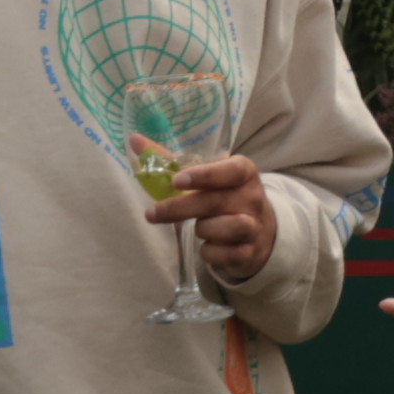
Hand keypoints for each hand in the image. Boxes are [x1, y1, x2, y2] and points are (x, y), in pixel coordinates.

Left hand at [153, 154, 278, 283]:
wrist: (259, 231)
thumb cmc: (225, 196)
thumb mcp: (208, 177)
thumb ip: (172, 161)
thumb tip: (134, 140)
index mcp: (244, 172)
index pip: (230, 170)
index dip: (204, 175)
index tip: (176, 181)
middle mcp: (253, 197)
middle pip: (214, 202)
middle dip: (179, 208)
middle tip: (152, 214)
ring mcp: (254, 226)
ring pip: (222, 229)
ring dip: (202, 229)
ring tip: (200, 226)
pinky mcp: (249, 252)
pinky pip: (221, 254)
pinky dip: (209, 252)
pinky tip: (210, 245)